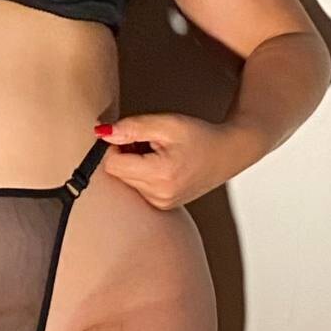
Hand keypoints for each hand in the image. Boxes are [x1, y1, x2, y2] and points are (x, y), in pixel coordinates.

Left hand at [94, 112, 255, 209]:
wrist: (228, 152)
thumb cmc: (200, 135)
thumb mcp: (166, 123)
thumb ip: (132, 127)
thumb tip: (102, 133)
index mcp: (160, 175)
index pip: (112, 164)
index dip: (116, 145)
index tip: (132, 135)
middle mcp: (159, 195)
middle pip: (118, 174)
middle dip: (125, 155)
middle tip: (149, 143)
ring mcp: (162, 204)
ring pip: (126, 182)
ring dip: (134, 165)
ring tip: (158, 154)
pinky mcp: (163, 206)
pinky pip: (138, 189)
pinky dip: (143, 175)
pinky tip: (161, 165)